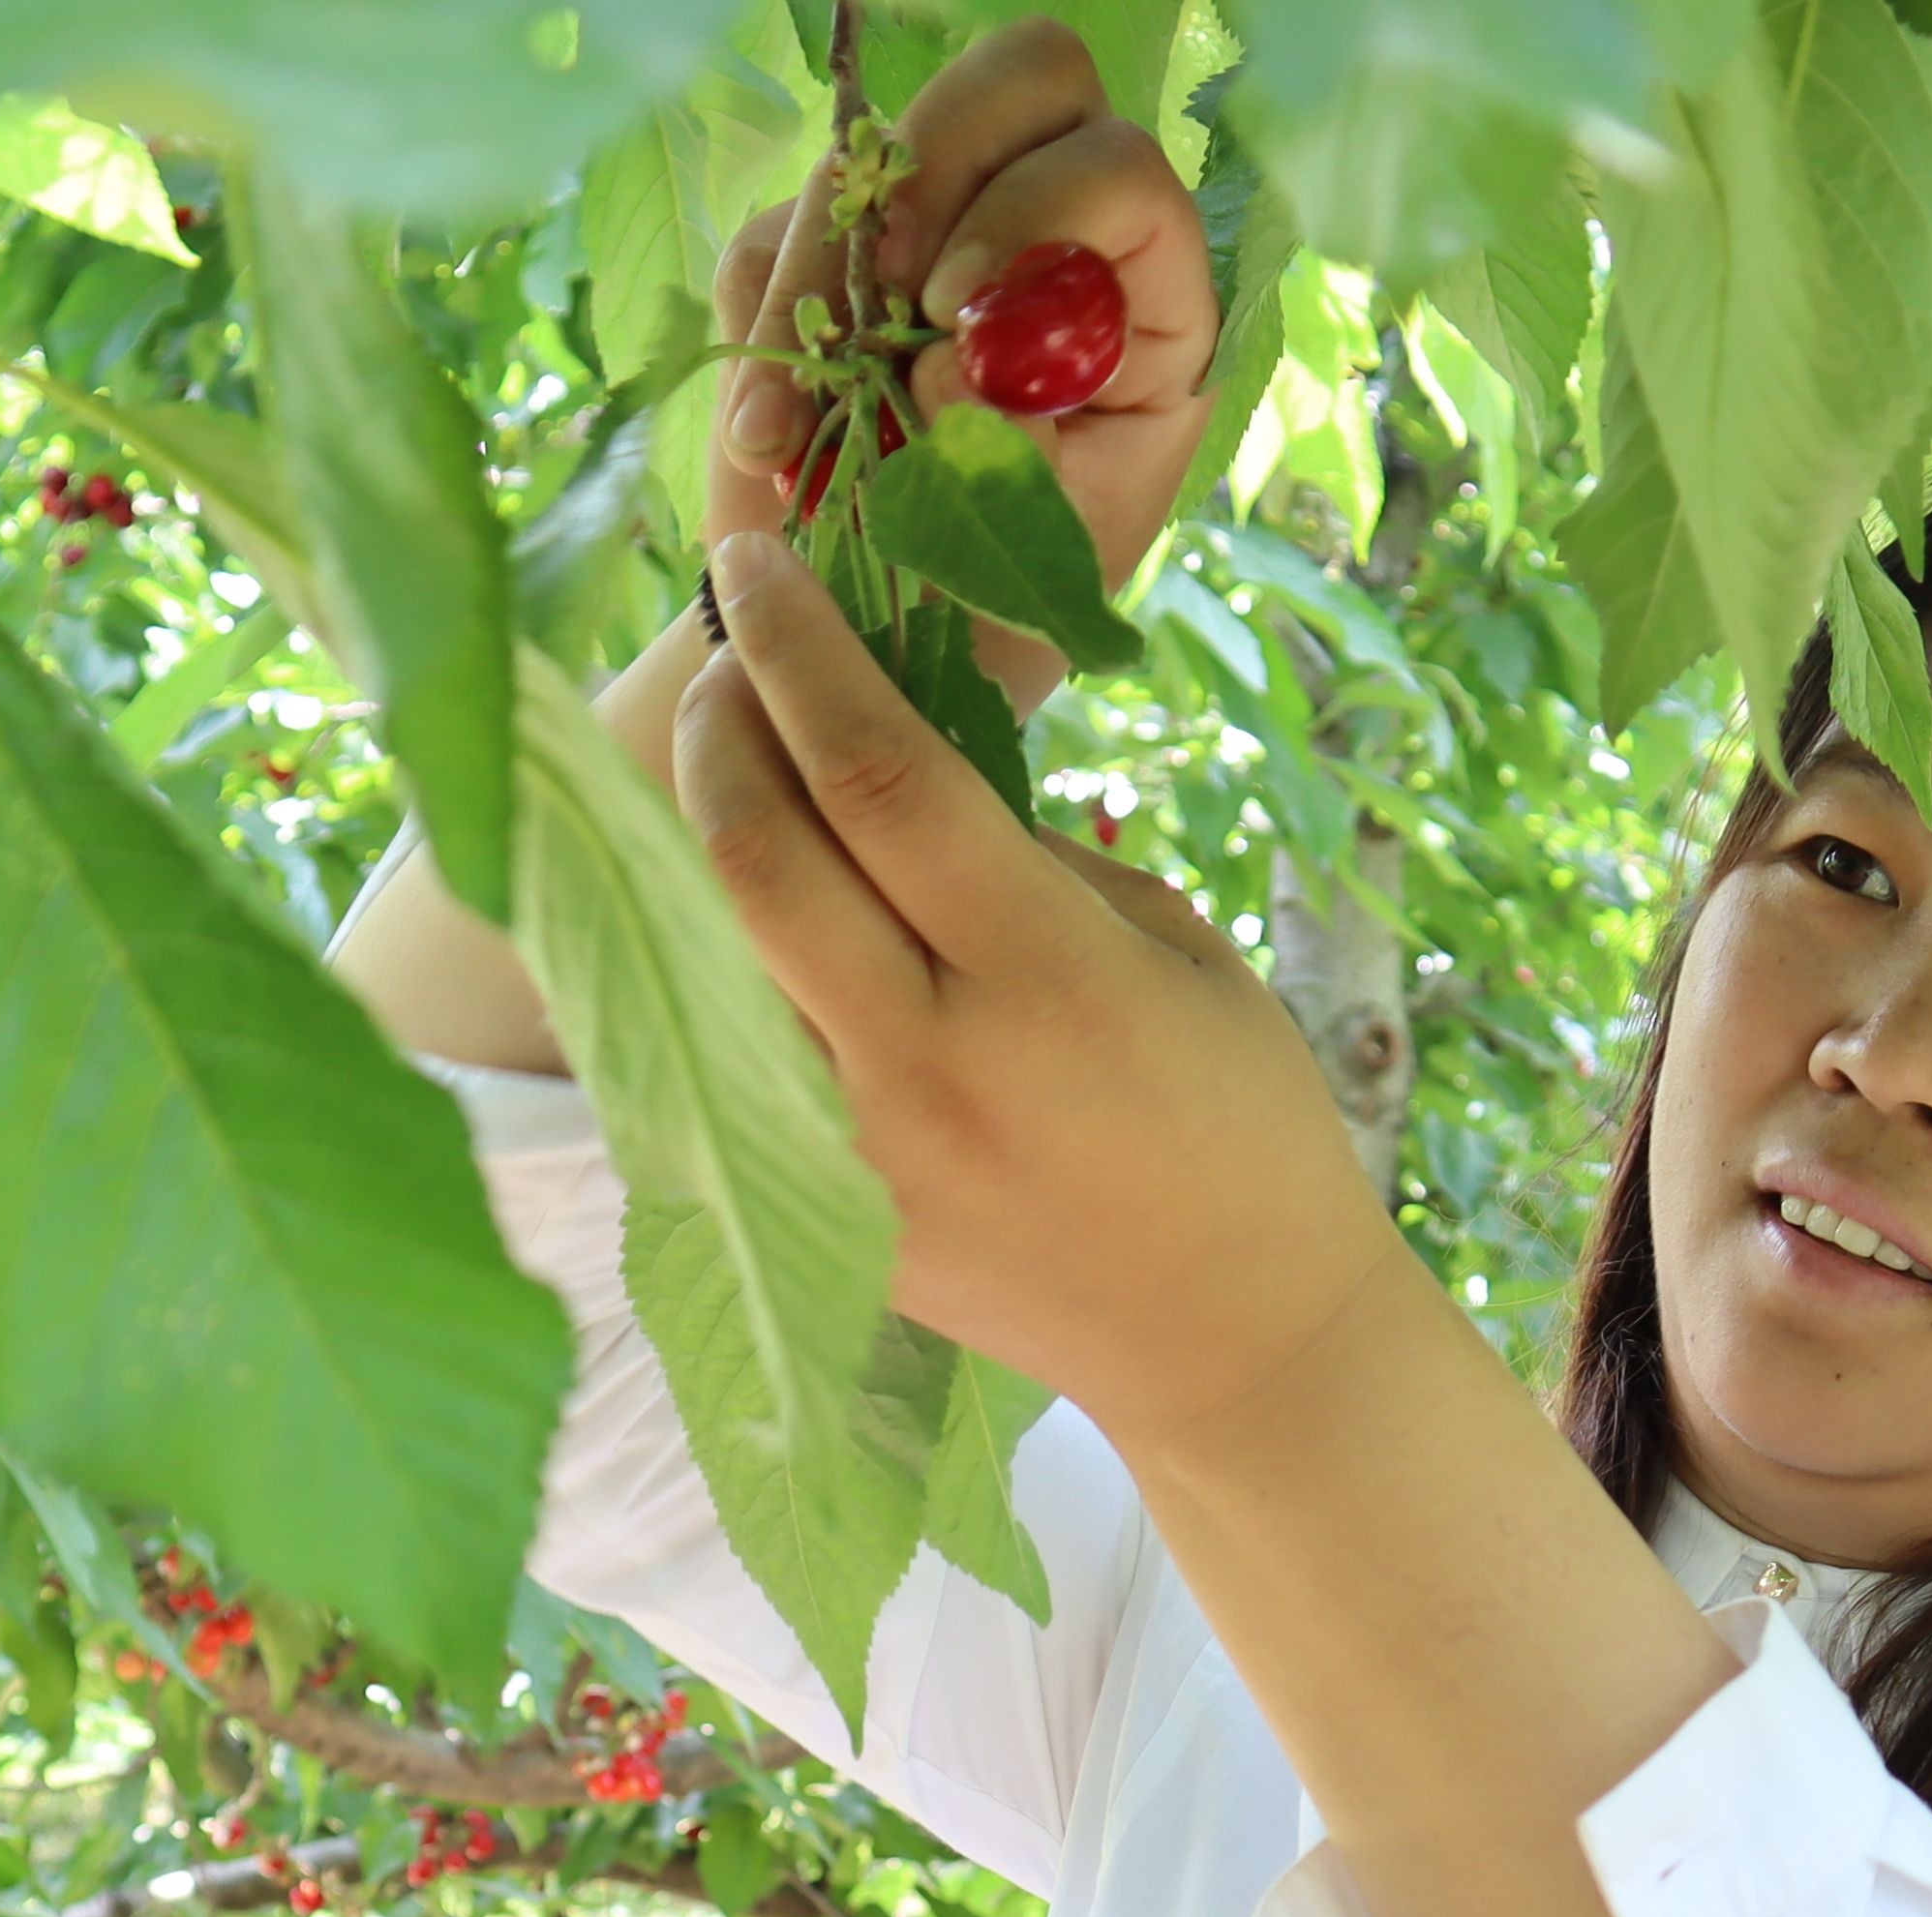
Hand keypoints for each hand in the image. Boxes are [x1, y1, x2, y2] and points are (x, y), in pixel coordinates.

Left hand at [676, 527, 1406, 1441]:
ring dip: (696, 842)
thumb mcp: (1170, 949)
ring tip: (716, 767)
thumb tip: (897, 768)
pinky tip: (734, 914)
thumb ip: (1027, 859)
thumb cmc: (1236, 1118)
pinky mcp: (829, 1222)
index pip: (871, 770)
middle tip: (720, 658)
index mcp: (1038, 977)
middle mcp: (924, 1065)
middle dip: (714, 724)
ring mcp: (860, 1155)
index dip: (795, 647)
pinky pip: (732, 1060)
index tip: (753, 560)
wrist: (1233, 1341)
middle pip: (752, 854)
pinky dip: (715, 966)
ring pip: (715, 957)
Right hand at [705, 20, 1215, 690]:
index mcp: (1144, 308)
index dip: (1040, 207)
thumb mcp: (1033, 566)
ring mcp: (928, 241)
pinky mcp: (820, 271)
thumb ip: (1017, 460)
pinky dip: (758, 339)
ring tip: (796, 440)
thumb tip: (950, 366)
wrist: (862, 676)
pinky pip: (770, 236)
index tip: (959, 314)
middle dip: (939, 163)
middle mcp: (1048, 241)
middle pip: (1024, 78)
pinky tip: (769, 453)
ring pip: (871, 153)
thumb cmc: (983, 626)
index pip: (1120, 170)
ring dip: (819, 284)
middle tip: (886, 290)